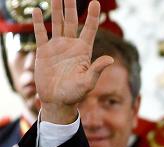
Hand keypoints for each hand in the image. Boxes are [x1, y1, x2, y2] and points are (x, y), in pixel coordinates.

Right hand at [32, 0, 113, 123]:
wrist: (58, 101)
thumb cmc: (75, 94)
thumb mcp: (88, 82)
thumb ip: (97, 70)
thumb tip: (110, 59)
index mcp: (83, 51)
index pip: (89, 29)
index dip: (93, 16)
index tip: (96, 2)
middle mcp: (71, 45)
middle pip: (71, 21)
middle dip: (71, 6)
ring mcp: (57, 47)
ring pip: (56, 24)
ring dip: (56, 10)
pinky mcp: (44, 52)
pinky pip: (41, 34)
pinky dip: (38, 23)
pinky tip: (36, 10)